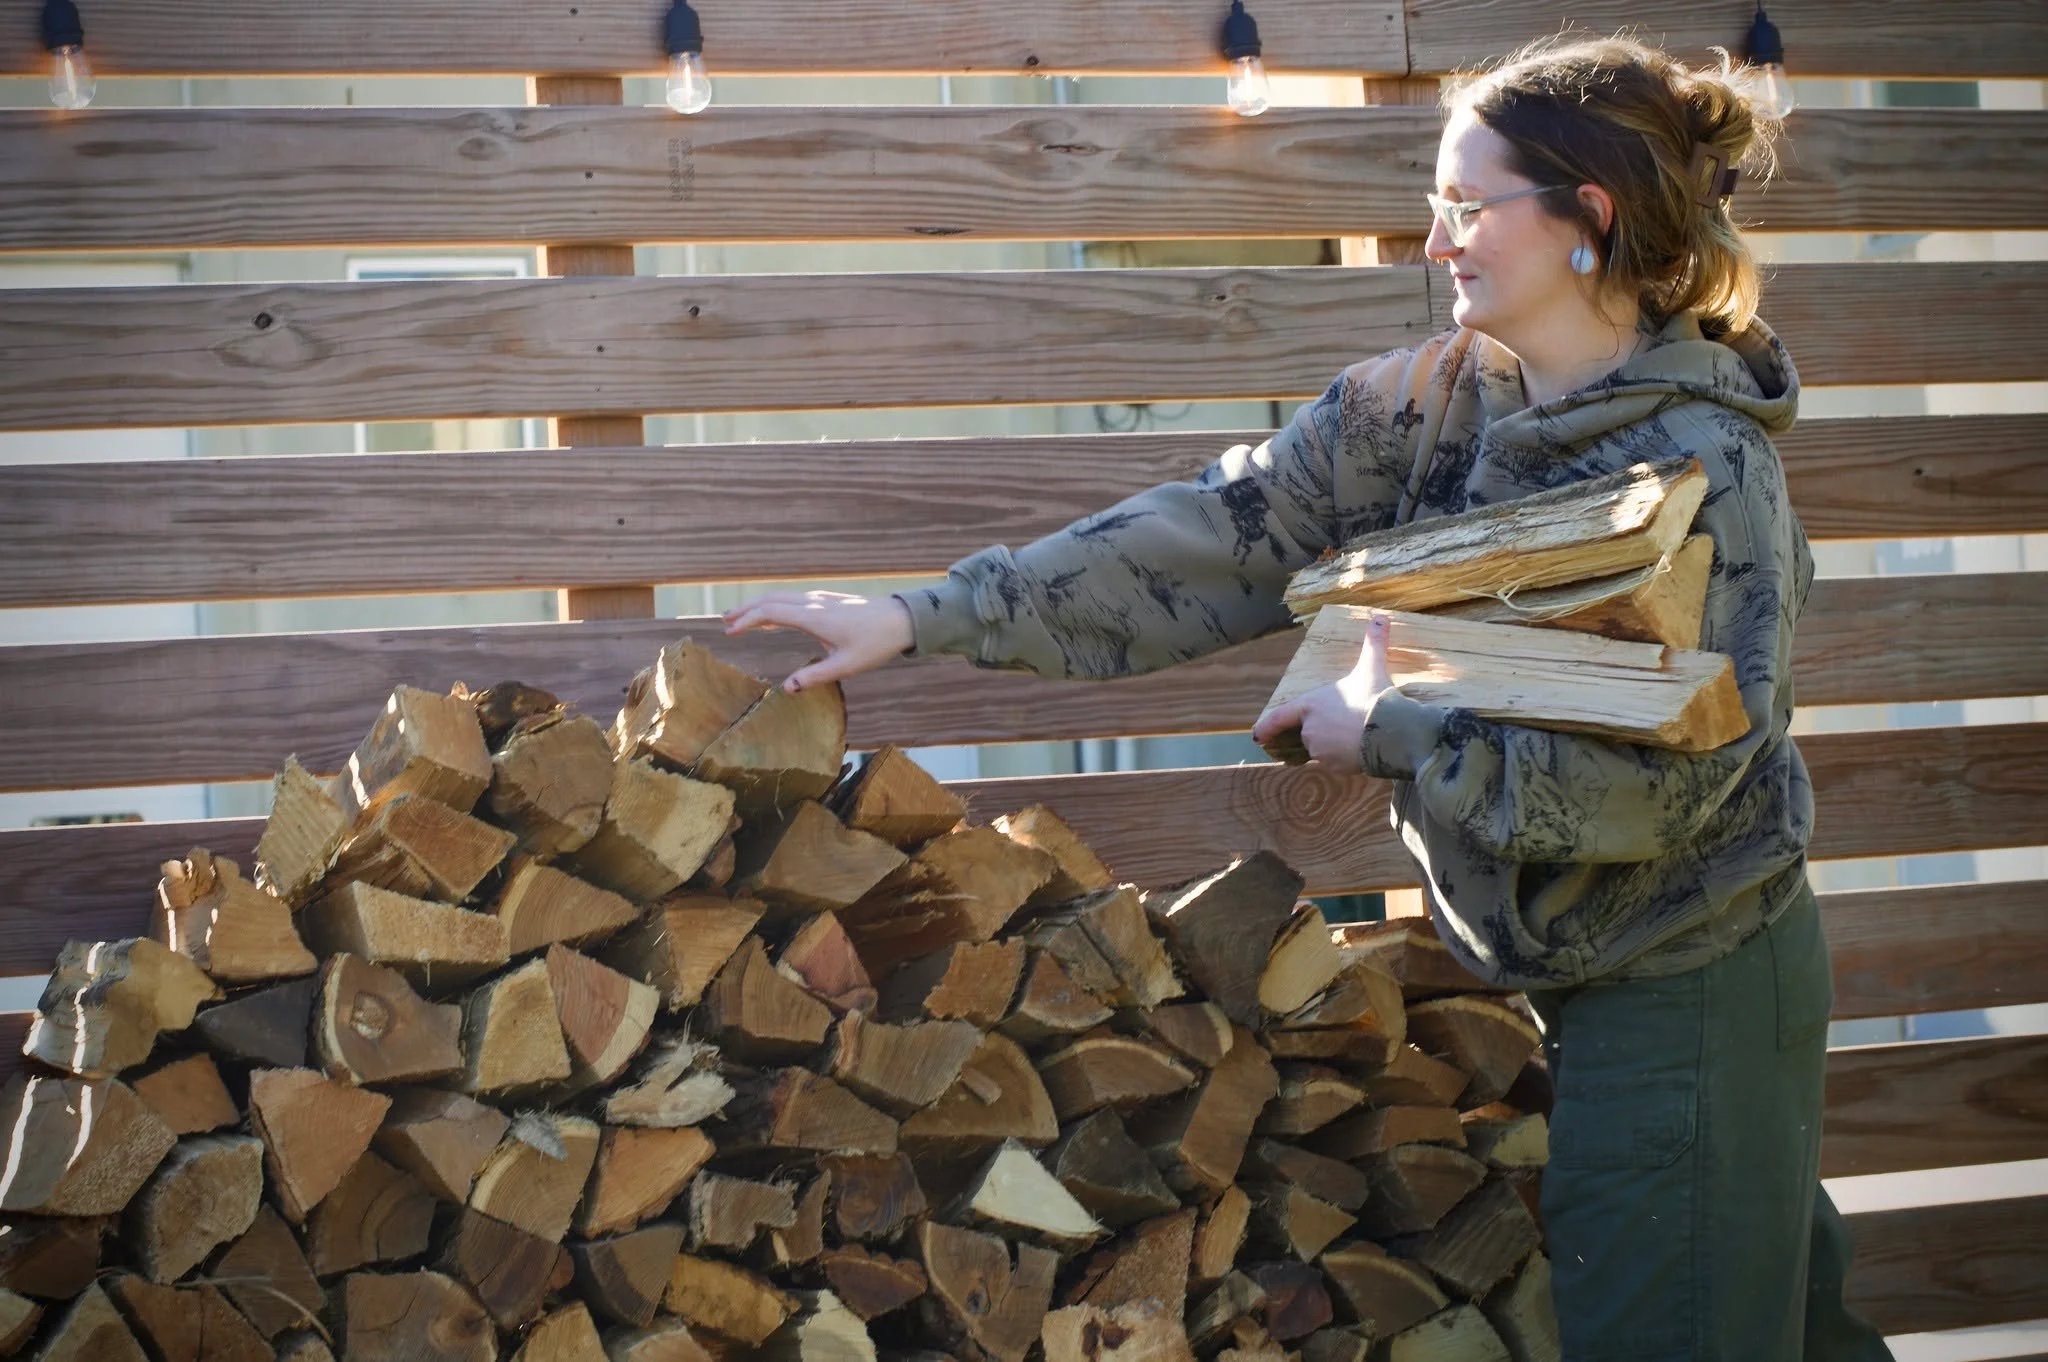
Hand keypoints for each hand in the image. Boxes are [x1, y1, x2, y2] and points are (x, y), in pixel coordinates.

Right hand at [722, 590, 916, 693]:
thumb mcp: (846, 666)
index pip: (770, 613)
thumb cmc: (876, 643)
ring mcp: (821, 599)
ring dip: (760, 606)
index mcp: (813, 617)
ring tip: (741, 619)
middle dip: (746, 610)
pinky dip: (776, 606)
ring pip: (782, 597)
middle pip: (771, 599)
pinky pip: (794, 599)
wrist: (903, 619)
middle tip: (725, 622)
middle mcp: (813, 603)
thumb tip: (786, 689)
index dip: (747, 621)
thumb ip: (815, 677)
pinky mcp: (828, 600)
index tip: (731, 632)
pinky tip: (773, 617)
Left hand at [1251, 613, 1394, 773]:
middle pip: (1310, 732)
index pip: (1279, 717)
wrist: (1390, 731)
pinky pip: (1335, 763)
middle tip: (1345, 724)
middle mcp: (1309, 730)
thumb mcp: (1371, 667)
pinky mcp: (1334, 767)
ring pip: (1323, 749)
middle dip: (1324, 730)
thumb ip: (1373, 643)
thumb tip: (1380, 617)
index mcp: (1310, 706)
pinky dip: (1345, 758)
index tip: (1257, 736)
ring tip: (1357, 735)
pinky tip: (1361, 750)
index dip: (1267, 727)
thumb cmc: (1374, 698)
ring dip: (1334, 745)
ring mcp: (1320, 751)